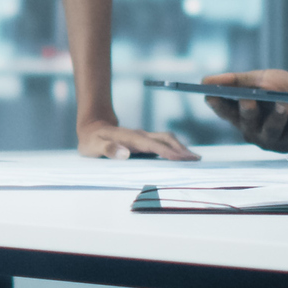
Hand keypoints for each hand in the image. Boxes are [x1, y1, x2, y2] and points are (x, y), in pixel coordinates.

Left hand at [77, 119, 196, 159]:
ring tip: (193, 159)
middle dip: (182, 149)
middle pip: (166, 139)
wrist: (91, 126)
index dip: (168, 152)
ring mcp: (142, 137)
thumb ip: (108, 150)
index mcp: (130, 138)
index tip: (183, 159)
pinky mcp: (143, 141)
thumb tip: (125, 154)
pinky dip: (173, 149)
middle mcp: (140, 136)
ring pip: (166, 139)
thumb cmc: (91, 140)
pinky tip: (179, 157)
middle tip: (197, 160)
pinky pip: (162, 143)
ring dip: (180, 148)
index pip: (153, 146)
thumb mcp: (92, 147)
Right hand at [197, 69, 287, 151]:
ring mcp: (273, 139)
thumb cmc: (279, 91)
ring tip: (283, 105)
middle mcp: (253, 130)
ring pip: (272, 130)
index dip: (217, 103)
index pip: (224, 111)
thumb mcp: (260, 80)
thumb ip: (238, 80)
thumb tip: (207, 81)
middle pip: (247, 121)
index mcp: (240, 115)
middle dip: (247, 110)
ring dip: (277, 116)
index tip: (210, 93)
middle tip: (248, 99)